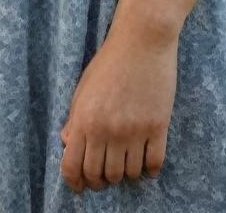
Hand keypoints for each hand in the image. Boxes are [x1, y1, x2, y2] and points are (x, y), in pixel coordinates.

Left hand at [59, 23, 177, 193]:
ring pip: (127, 174)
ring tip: (126, 162)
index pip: (73, 167)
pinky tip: (147, 162)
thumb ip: (75, 118)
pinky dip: (149, 169)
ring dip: (125, 173)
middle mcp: (107, 129)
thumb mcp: (84, 86)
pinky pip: (153, 164)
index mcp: (84, 119)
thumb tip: (67, 143)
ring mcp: (134, 130)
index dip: (75, 182)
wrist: (143, 38)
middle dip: (100, 180)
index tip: (81, 186)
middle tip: (105, 174)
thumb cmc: (111, 59)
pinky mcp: (158, 126)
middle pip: (100, 175)